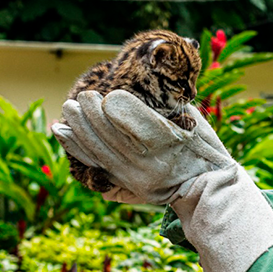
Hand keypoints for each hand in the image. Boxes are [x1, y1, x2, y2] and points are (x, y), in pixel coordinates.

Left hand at [52, 90, 233, 204]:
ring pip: (98, 148)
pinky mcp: (127, 186)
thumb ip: (165, 101)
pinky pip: (95, 163)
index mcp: (169, 139)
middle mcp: (150, 161)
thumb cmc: (204, 147)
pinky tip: (63, 131)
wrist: (209, 189)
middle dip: (91, 111)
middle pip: (109, 132)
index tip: (110, 94)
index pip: (131, 119)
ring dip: (79, 125)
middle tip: (83, 95)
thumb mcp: (193, 120)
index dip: (115, 104)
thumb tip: (136, 82)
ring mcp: (136, 176)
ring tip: (69, 108)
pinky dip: (76, 146)